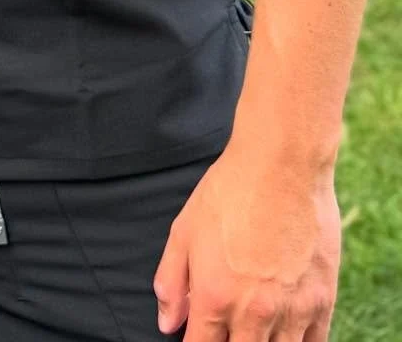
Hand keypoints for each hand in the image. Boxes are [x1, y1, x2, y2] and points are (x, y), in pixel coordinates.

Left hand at [153, 143, 339, 338]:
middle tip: (227, 330)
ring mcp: (292, 312)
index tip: (197, 338)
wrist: (282, 165)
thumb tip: (167, 324)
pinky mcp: (323, 302)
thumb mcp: (184, 231)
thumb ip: (171, 282)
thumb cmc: (229, 192)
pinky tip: (285, 334)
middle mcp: (253, 313)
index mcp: (215, 298)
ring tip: (255, 330)